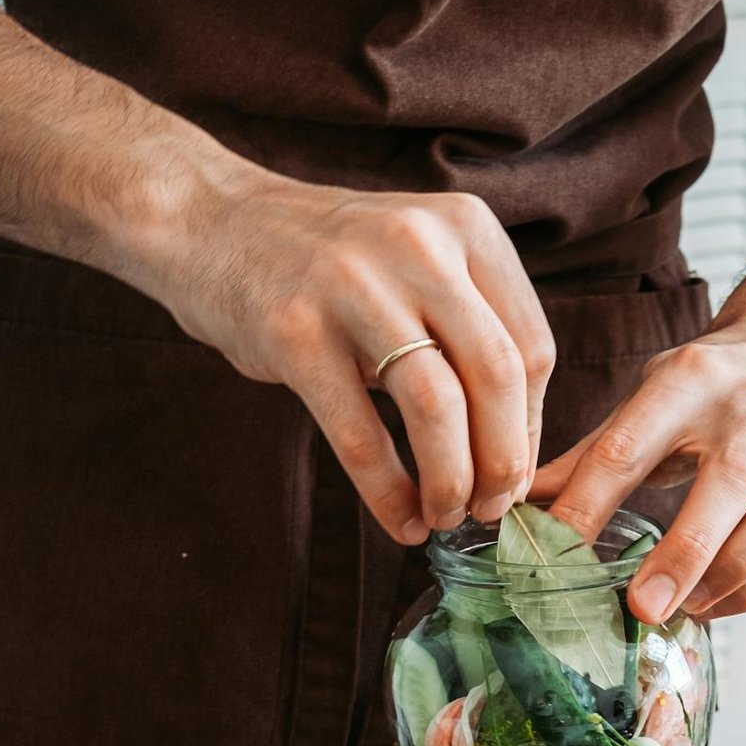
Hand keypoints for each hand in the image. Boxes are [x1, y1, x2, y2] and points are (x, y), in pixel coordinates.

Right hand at [161, 166, 555, 546]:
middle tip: (492, 509)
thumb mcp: (416, 261)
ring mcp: (354, 287)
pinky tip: (401, 522)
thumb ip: (469, 325)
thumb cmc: (328, 263)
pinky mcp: (296, 333)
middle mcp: (418, 247)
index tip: (516, 474)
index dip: (532, 428)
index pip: (531, 345)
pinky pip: (361, 436)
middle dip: (505, 463)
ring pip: (438, 407)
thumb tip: (515, 444)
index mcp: (464, 228)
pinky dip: (389, 494)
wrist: (213, 223)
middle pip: (498, 377)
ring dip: (452, 482)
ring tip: (445, 516)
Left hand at [532, 320, 745, 625]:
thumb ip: (588, 456)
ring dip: (725, 580)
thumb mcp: (647, 398)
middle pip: (723, 487)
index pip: (629, 446)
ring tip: (682, 610)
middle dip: (682, 555)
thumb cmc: (712, 386)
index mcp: (687, 381)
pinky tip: (717, 605)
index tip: (557, 553)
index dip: (589, 503)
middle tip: (642, 607)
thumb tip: (514, 506)